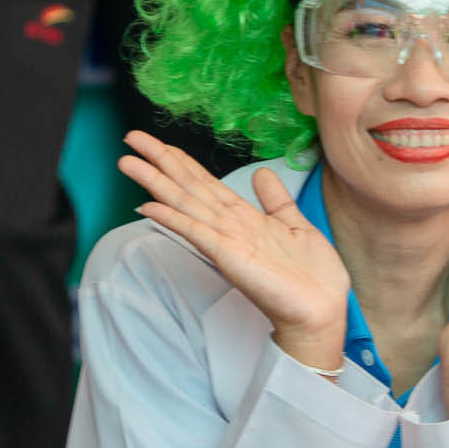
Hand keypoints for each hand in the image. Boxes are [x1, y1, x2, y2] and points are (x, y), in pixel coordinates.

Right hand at [118, 132, 351, 369]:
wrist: (321, 310)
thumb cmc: (310, 275)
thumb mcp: (295, 224)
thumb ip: (275, 199)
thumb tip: (262, 173)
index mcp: (242, 217)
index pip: (204, 182)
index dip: (180, 160)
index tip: (157, 141)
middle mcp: (228, 226)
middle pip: (187, 187)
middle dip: (159, 162)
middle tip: (130, 138)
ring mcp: (225, 240)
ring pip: (185, 203)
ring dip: (156, 182)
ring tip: (127, 162)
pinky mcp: (228, 256)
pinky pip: (196, 232)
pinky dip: (173, 219)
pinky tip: (149, 206)